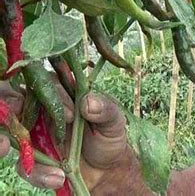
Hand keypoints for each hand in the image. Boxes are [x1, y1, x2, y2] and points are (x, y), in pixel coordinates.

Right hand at [0, 80, 150, 193]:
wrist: (106, 170)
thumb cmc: (109, 138)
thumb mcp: (114, 122)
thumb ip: (106, 109)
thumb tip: (87, 102)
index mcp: (65, 96)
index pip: (50, 83)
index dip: (56, 95)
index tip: (71, 115)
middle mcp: (45, 111)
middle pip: (20, 101)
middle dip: (16, 106)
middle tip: (34, 123)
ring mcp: (36, 135)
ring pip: (14, 131)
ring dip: (20, 142)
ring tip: (29, 153)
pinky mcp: (34, 159)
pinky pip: (24, 164)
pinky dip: (39, 172)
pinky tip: (59, 176)